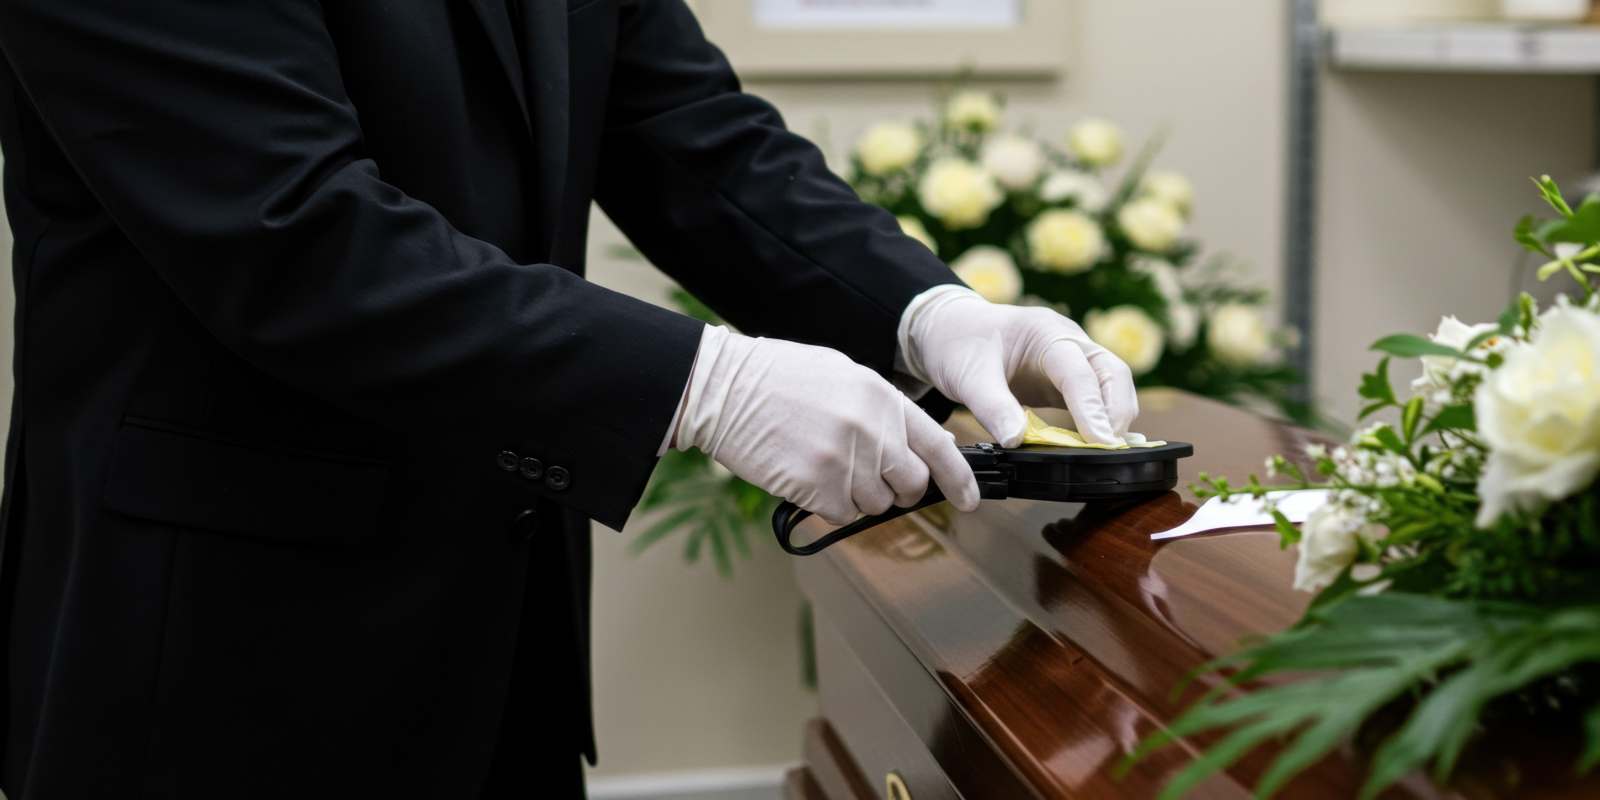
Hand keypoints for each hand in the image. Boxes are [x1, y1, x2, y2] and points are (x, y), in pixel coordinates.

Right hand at [674, 326, 980, 524]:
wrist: (724, 388)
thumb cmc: (778, 378)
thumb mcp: (842, 375)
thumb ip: (882, 409)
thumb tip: (913, 442)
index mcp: (882, 398)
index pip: (939, 447)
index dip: (958, 478)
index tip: (969, 498)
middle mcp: (871, 429)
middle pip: (911, 484)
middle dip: (899, 491)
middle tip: (874, 482)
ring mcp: (845, 460)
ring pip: (876, 505)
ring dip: (858, 497)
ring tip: (827, 468)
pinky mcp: (816, 486)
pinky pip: (843, 515)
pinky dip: (830, 507)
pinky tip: (810, 481)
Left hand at [901, 287, 1137, 447]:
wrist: (950, 331)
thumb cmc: (959, 346)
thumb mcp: (967, 376)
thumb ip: (992, 407)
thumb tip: (1017, 441)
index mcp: (1045, 332)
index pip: (1079, 372)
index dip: (1092, 408)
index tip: (1100, 442)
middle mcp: (1069, 342)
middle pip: (1113, 374)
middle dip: (1117, 413)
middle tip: (1110, 450)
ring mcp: (1073, 360)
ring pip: (1112, 387)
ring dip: (1113, 419)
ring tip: (1104, 454)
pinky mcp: (1067, 382)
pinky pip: (1095, 401)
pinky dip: (1099, 423)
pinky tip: (1092, 448)